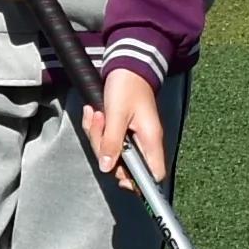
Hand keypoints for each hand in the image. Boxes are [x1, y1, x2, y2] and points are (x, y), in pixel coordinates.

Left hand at [89, 67, 168, 187]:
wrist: (125, 66)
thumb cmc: (127, 86)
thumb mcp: (116, 115)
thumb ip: (112, 142)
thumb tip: (107, 168)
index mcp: (151, 140)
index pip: (154, 175)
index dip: (138, 182)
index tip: (117, 174)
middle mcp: (144, 142)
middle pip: (124, 166)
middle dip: (104, 150)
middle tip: (100, 126)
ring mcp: (132, 137)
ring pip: (110, 152)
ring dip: (97, 135)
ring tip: (97, 114)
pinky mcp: (121, 131)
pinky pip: (105, 140)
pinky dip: (96, 129)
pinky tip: (95, 114)